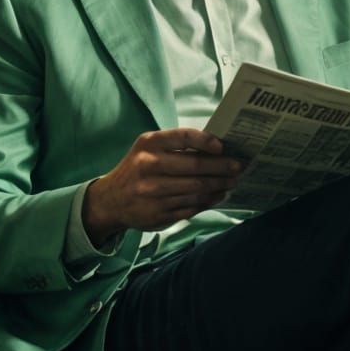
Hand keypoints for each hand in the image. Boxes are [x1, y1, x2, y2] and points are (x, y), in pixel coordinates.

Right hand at [83, 128, 243, 238]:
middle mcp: (149, 166)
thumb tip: (217, 148)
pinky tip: (218, 196)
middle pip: (194, 167)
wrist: (110, 200)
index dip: (206, 141)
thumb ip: (176, 146)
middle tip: (239, 166)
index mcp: (149, 144)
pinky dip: (208, 201)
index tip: (223, 147)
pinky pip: (190, 207)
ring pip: (196, 189)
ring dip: (219, 186)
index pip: (183, 137)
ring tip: (232, 182)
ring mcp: (153, 193)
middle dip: (221, 167)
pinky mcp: (158, 213)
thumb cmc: (137, 168)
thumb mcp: (148, 149)